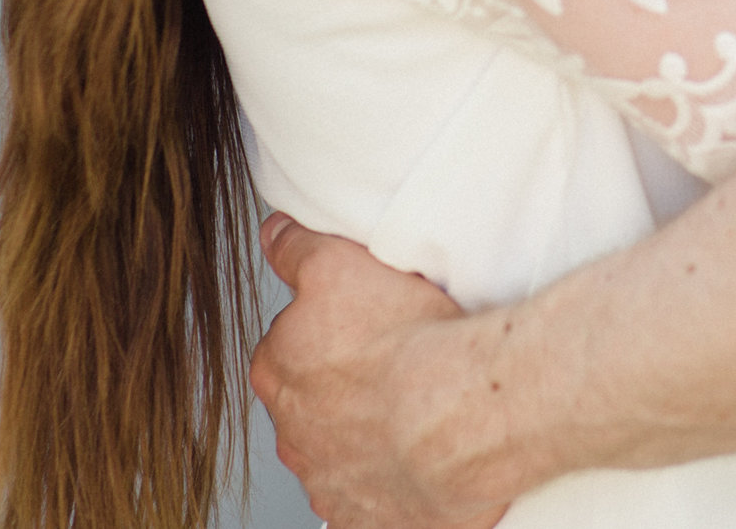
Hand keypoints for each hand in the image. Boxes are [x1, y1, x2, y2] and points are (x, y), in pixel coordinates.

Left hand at [250, 214, 508, 528]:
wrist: (462, 413)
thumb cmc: (407, 339)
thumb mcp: (339, 264)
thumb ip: (296, 249)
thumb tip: (273, 235)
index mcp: (279, 372)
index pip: (289, 350)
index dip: (331, 336)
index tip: (369, 328)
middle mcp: (295, 435)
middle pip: (313, 405)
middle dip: (345, 391)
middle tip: (396, 367)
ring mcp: (332, 483)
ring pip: (342, 455)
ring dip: (368, 439)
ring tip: (420, 412)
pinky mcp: (370, 519)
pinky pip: (374, 501)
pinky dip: (393, 484)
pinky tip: (422, 458)